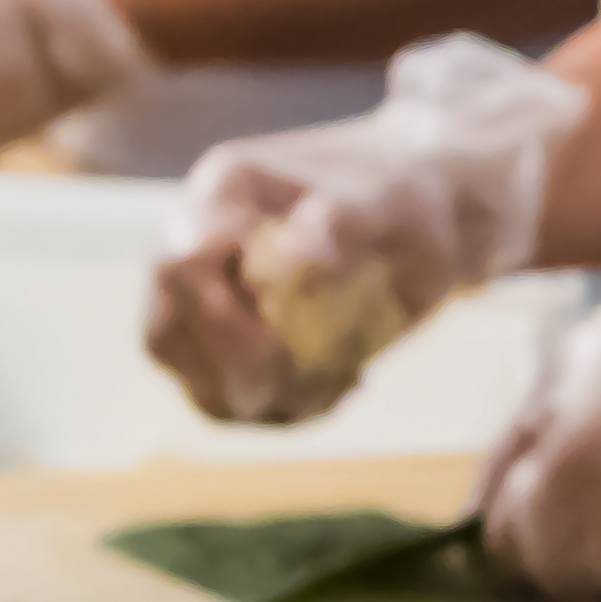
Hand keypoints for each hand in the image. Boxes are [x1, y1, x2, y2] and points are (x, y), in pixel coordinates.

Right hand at [148, 34, 584, 423]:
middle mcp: (197, 244)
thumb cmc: (410, 200)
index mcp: (224, 192)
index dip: (231, 327)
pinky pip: (229, 402)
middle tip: (336, 374)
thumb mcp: (389, 208)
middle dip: (252, 378)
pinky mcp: (227, 340)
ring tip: (347, 374)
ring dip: (275, 402)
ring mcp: (205, 297)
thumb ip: (338, 231)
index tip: (302, 348)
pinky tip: (343, 381)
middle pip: (168, 340)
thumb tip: (292, 262)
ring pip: (199, 384)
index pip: (182, 270)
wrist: (432, 211)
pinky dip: (287, 409)